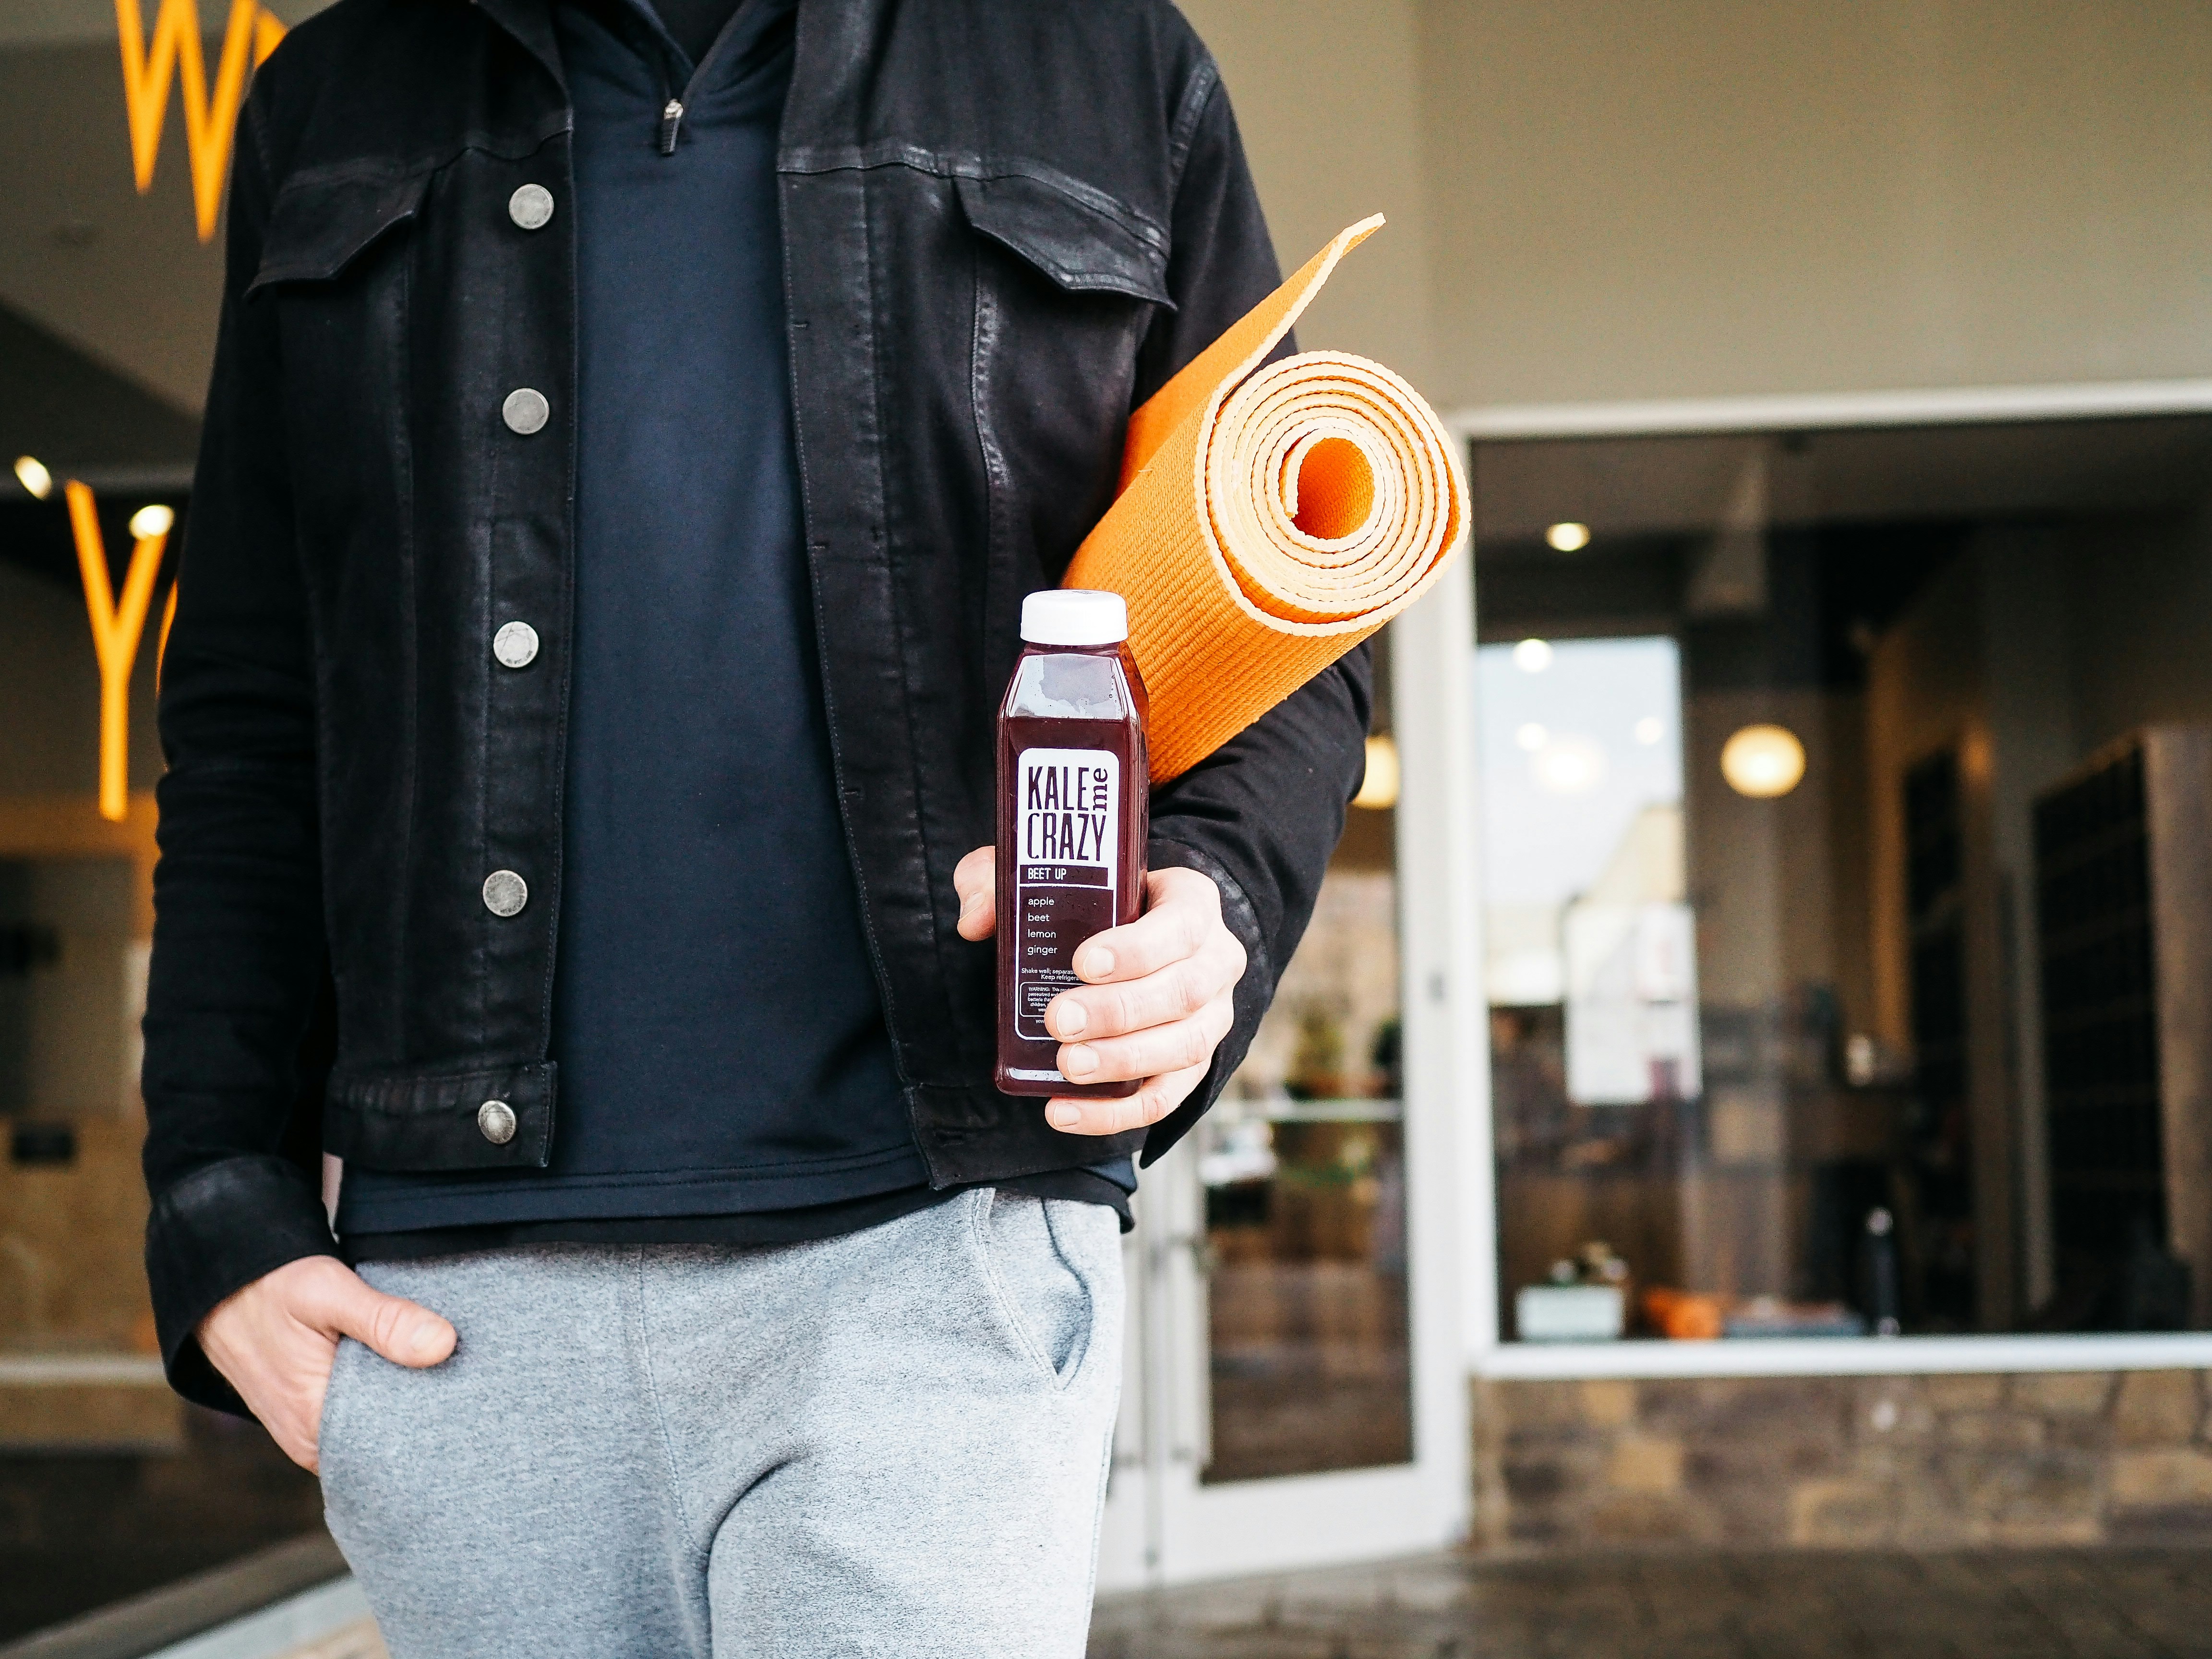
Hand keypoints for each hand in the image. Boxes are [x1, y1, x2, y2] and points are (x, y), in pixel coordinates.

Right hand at [197, 1255, 455, 1471]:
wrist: (222, 1284)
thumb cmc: (271, 1286)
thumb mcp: (328, 1292)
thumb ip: (384, 1320)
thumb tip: (443, 1344)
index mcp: (315, 1426)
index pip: (395, 1449)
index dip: (437, 1426)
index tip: (474, 1402)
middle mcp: (312, 1442)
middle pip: (389, 1443)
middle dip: (428, 1416)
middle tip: (473, 1383)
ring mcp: (312, 1432)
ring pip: (378, 1430)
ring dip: (408, 1404)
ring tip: (453, 1377)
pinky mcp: (314, 1416)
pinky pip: (362, 1417)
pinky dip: (387, 1397)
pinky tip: (416, 1374)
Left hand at [955, 846, 1245, 1134]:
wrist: (1135, 941)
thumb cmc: (1093, 901)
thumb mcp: (1051, 875)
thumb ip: (1006, 881)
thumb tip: (974, 920)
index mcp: (1193, 903)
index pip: (1183, 925)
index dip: (1138, 949)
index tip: (1083, 962)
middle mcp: (1215, 961)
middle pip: (1184, 992)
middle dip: (1120, 1011)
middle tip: (1059, 1019)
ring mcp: (1211, 1018)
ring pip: (1184, 1048)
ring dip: (1123, 1062)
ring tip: (1067, 1066)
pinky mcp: (1192, 1065)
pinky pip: (1164, 1098)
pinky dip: (1115, 1113)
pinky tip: (1063, 1112)